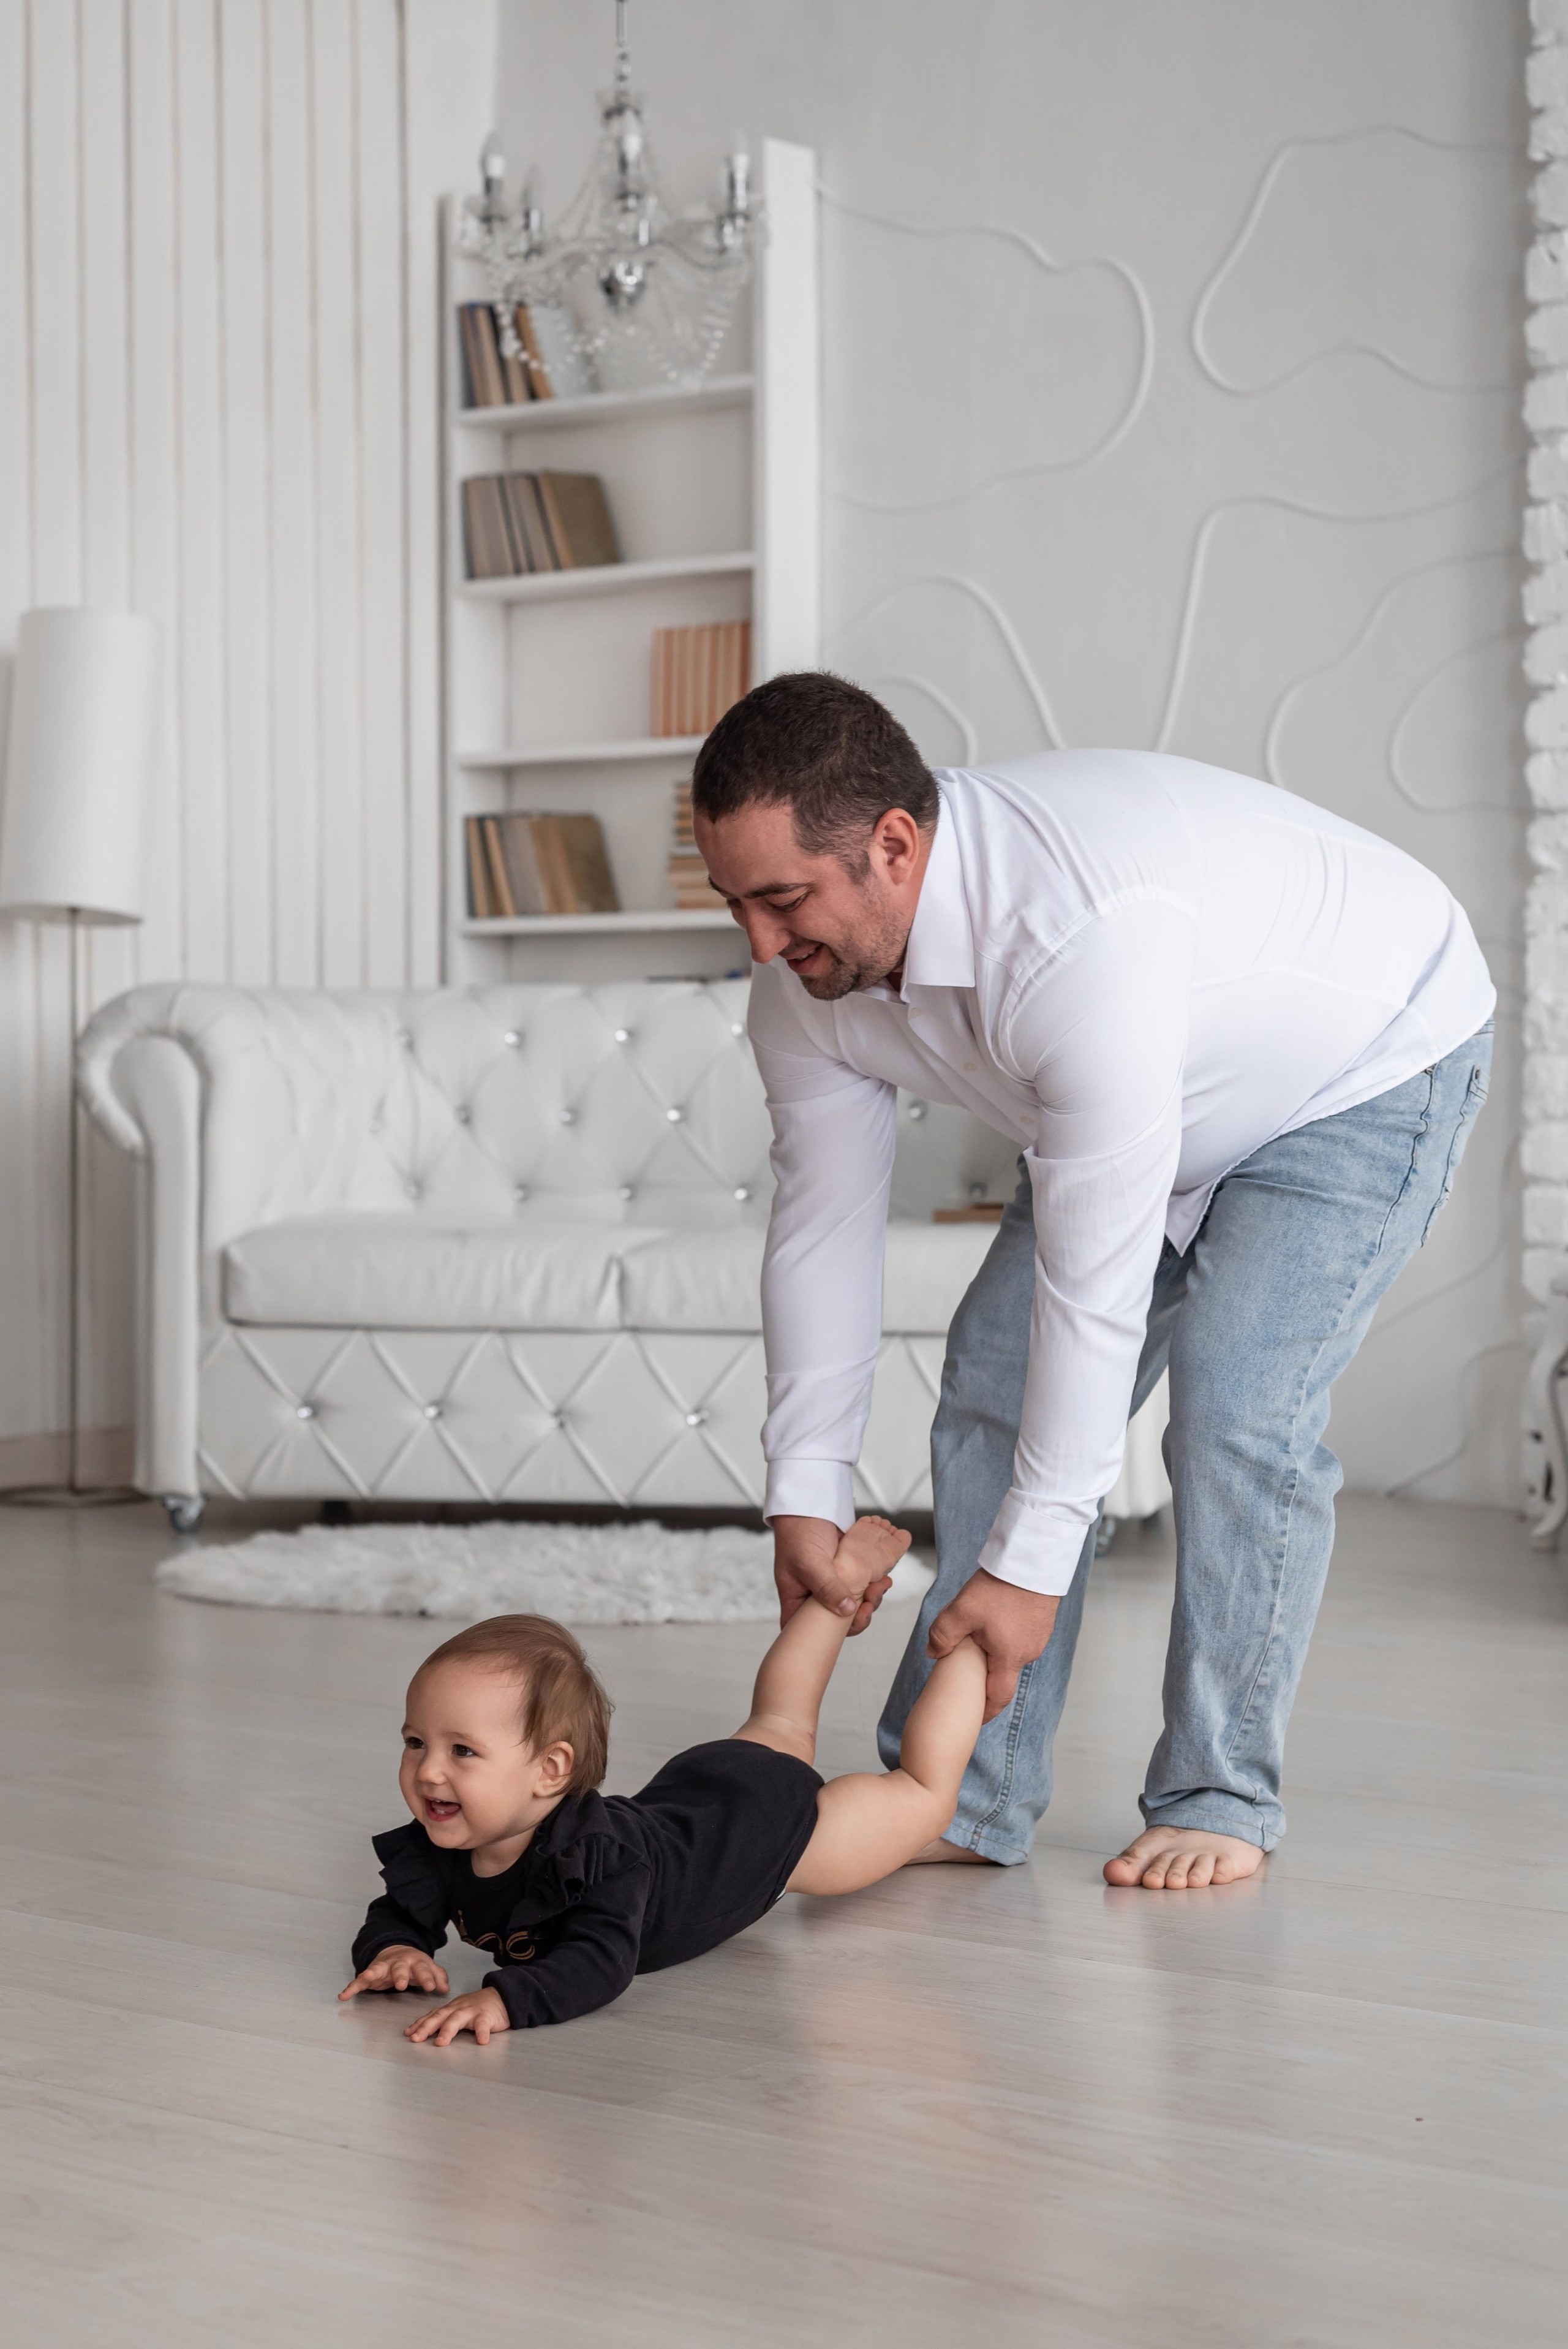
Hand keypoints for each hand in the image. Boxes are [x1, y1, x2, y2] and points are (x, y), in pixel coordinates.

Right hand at [339, 1944, 449, 1999]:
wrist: (397, 1950)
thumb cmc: (414, 1964)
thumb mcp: (428, 1968)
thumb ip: (438, 1977)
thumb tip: (445, 1988)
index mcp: (415, 1962)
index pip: (423, 1969)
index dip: (428, 1978)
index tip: (432, 1988)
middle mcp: (399, 1963)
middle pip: (400, 1968)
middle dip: (401, 1976)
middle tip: (402, 1985)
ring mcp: (383, 1966)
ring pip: (378, 1969)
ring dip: (373, 1975)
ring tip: (367, 1978)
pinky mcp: (370, 1972)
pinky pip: (359, 1980)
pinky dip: (351, 1987)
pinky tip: (343, 1995)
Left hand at [404, 1985, 510, 2047]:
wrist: (501, 1995)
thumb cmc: (477, 2007)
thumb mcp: (458, 2011)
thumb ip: (444, 2019)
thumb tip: (423, 2032)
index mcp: (450, 2008)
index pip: (432, 2015)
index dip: (419, 2024)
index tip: (407, 2034)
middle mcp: (458, 2008)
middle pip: (440, 2017)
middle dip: (426, 2027)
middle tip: (416, 2039)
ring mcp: (472, 2011)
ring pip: (458, 2019)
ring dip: (448, 2030)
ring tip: (441, 2042)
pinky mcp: (487, 2015)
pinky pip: (484, 2025)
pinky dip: (482, 2033)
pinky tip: (481, 2041)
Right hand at [772, 1514, 891, 1635]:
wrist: (811, 1504)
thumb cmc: (798, 1532)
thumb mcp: (810, 1562)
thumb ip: (827, 1587)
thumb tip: (847, 1610)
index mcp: (797, 1599)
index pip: (807, 1630)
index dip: (826, 1636)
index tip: (846, 1626)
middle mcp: (814, 1595)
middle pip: (837, 1621)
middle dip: (858, 1616)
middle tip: (870, 1604)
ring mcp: (832, 1584)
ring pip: (853, 1604)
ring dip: (870, 1598)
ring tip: (882, 1585)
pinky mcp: (847, 1571)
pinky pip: (862, 1585)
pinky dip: (873, 1584)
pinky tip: (883, 1578)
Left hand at [927, 1569, 1059, 1722]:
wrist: (1032, 1560)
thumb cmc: (1001, 1586)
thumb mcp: (962, 1610)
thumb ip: (943, 1635)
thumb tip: (933, 1653)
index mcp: (1008, 1657)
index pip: (998, 1697)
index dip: (985, 1711)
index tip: (974, 1718)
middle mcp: (1027, 1653)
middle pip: (1003, 1675)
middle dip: (985, 1676)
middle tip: (966, 1669)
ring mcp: (1038, 1638)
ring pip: (1011, 1655)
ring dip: (994, 1652)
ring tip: (977, 1636)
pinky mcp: (1041, 1623)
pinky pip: (1019, 1639)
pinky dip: (1005, 1638)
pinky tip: (993, 1620)